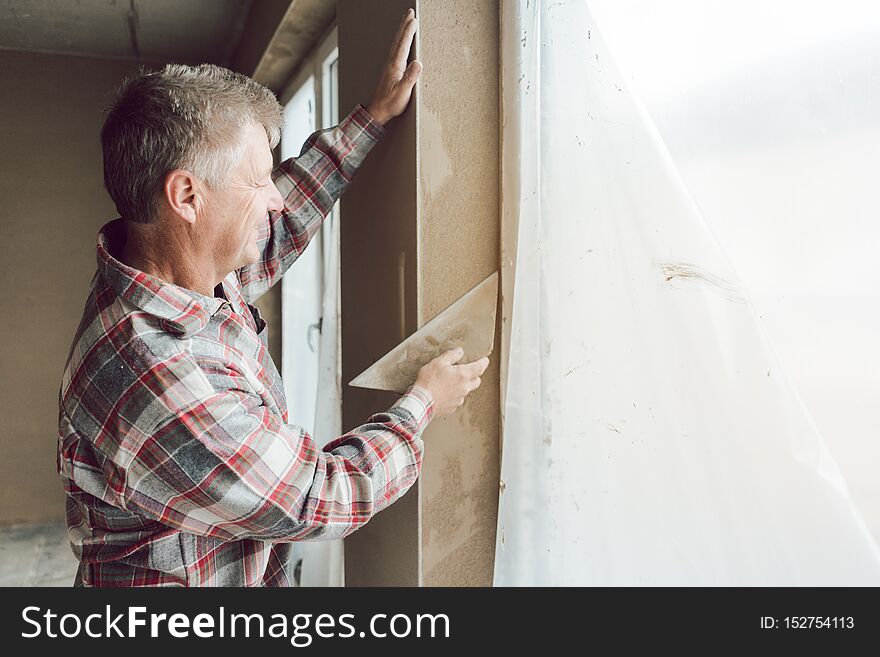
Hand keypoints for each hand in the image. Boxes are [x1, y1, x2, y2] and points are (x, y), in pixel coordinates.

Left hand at [365, 8, 421, 124]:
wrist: (378, 111)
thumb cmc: (390, 104)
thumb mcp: (403, 92)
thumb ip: (410, 78)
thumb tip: (418, 63)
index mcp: (395, 66)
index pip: (403, 45)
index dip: (409, 31)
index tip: (414, 19)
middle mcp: (391, 63)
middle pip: (398, 40)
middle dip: (404, 25)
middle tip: (409, 13)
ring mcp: (390, 66)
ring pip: (396, 44)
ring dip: (402, 32)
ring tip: (407, 23)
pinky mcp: (391, 71)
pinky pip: (396, 51)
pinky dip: (400, 42)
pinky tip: (402, 43)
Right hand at [414, 348, 489, 416]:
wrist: (421, 402)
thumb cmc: (429, 382)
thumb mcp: (438, 362)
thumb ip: (451, 356)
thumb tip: (459, 352)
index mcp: (463, 375)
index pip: (480, 368)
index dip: (483, 363)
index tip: (485, 360)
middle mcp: (465, 388)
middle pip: (477, 381)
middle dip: (475, 375)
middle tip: (467, 371)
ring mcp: (459, 399)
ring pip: (466, 391)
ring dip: (463, 386)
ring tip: (451, 382)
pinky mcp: (453, 407)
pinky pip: (457, 399)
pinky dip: (454, 395)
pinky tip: (445, 392)